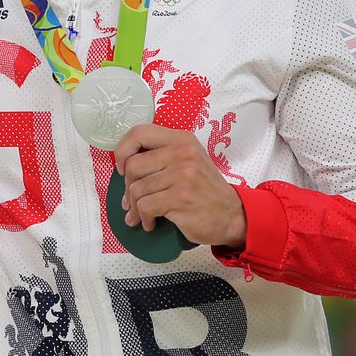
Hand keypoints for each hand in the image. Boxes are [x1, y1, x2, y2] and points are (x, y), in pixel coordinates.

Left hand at [114, 124, 245, 248]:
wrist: (232, 215)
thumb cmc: (205, 189)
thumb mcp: (189, 161)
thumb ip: (162, 155)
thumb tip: (124, 165)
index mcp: (181, 140)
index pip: (139, 133)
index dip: (122, 150)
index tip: (122, 168)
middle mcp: (183, 153)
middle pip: (133, 165)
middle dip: (127, 187)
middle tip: (132, 200)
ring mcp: (183, 175)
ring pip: (137, 189)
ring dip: (134, 207)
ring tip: (140, 215)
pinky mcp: (181, 198)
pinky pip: (146, 206)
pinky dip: (144, 218)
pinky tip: (151, 222)